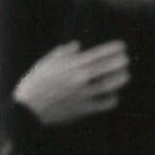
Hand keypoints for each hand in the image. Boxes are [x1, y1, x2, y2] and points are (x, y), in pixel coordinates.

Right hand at [12, 41, 130, 125]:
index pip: (98, 54)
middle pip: (108, 68)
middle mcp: (80, 78)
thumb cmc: (35, 84)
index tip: (122, 46)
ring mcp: (84, 94)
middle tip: (126, 60)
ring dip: (120, 79)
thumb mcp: (45, 64)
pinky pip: (105, 103)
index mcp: (71, 65)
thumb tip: (77, 45)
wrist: (28, 110)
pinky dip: (112, 99)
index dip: (113, 49)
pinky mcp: (85, 108)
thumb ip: (63, 53)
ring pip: (110, 85)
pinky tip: (113, 96)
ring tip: (125, 75)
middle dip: (120, 62)